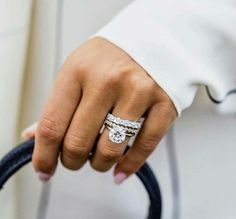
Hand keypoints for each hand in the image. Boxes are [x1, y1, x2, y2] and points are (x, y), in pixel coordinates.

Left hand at [22, 37, 176, 183]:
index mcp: (77, 71)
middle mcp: (107, 80)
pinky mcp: (163, 103)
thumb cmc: (107, 60)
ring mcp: (138, 92)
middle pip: (78, 142)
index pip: (52, 125)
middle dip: (72, 161)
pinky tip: (119, 172)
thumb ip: (56, 106)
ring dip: (98, 163)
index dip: (44, 156)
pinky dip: (129, 166)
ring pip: (110, 149)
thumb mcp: (76, 71)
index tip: (44, 170)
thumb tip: (33, 138)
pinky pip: (144, 146)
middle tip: (75, 160)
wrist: (149, 41)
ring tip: (97, 159)